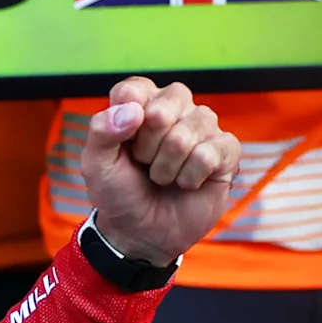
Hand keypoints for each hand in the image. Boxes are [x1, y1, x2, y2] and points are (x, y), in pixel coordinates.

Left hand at [77, 78, 240, 266]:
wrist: (140, 233)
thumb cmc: (118, 193)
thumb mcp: (95, 165)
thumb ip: (101, 132)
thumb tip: (133, 111)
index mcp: (141, 104)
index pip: (134, 89)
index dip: (125, 120)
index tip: (122, 144)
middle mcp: (175, 108)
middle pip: (163, 109)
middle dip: (146, 148)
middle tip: (143, 164)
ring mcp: (203, 127)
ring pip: (187, 134)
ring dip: (166, 168)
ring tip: (162, 178)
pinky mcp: (226, 150)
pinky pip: (210, 153)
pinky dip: (190, 177)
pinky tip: (186, 184)